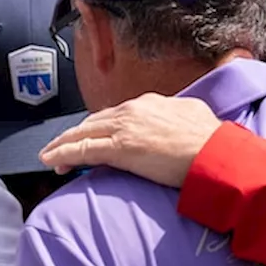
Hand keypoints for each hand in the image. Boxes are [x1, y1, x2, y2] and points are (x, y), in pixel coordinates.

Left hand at [38, 93, 222, 187]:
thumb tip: (175, 120)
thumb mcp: (191, 116)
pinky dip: (63, 155)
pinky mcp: (119, 148)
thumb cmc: (211, 141)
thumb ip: (175, 115)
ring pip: (82, 133)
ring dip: (62, 145)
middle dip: (74, 134)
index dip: (97, 127)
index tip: (90, 136)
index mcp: (148, 103)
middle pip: (92, 121)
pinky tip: (52, 162)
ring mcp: (124, 128)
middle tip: (60, 147)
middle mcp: (132, 110)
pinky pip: (82, 151)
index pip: (113, 114)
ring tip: (50, 156)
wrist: (215, 154)